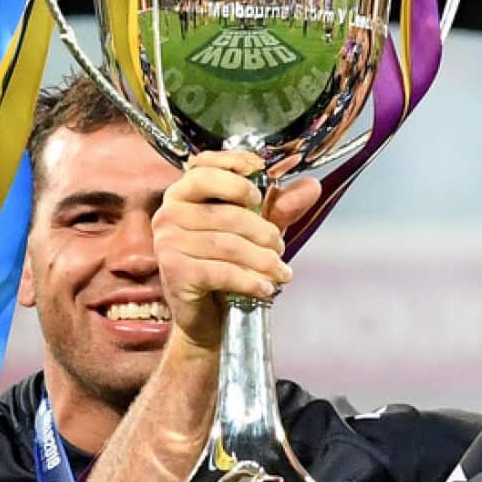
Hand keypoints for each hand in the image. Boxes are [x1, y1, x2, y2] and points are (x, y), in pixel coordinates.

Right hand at [152, 151, 321, 347]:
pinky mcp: (175, 273)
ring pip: (227, 245)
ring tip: (281, 272)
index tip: (260, 183)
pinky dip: (251, 281)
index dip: (233, 167)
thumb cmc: (227, 263)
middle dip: (262, 231)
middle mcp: (169, 213)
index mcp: (184, 193)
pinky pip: (222, 272)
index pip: (204, 166)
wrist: (207, 314)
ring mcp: (168, 243)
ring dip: (263, 260)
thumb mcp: (256, 230)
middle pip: (226, 213)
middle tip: (279, 245)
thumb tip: (312, 186)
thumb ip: (280, 207)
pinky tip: (267, 288)